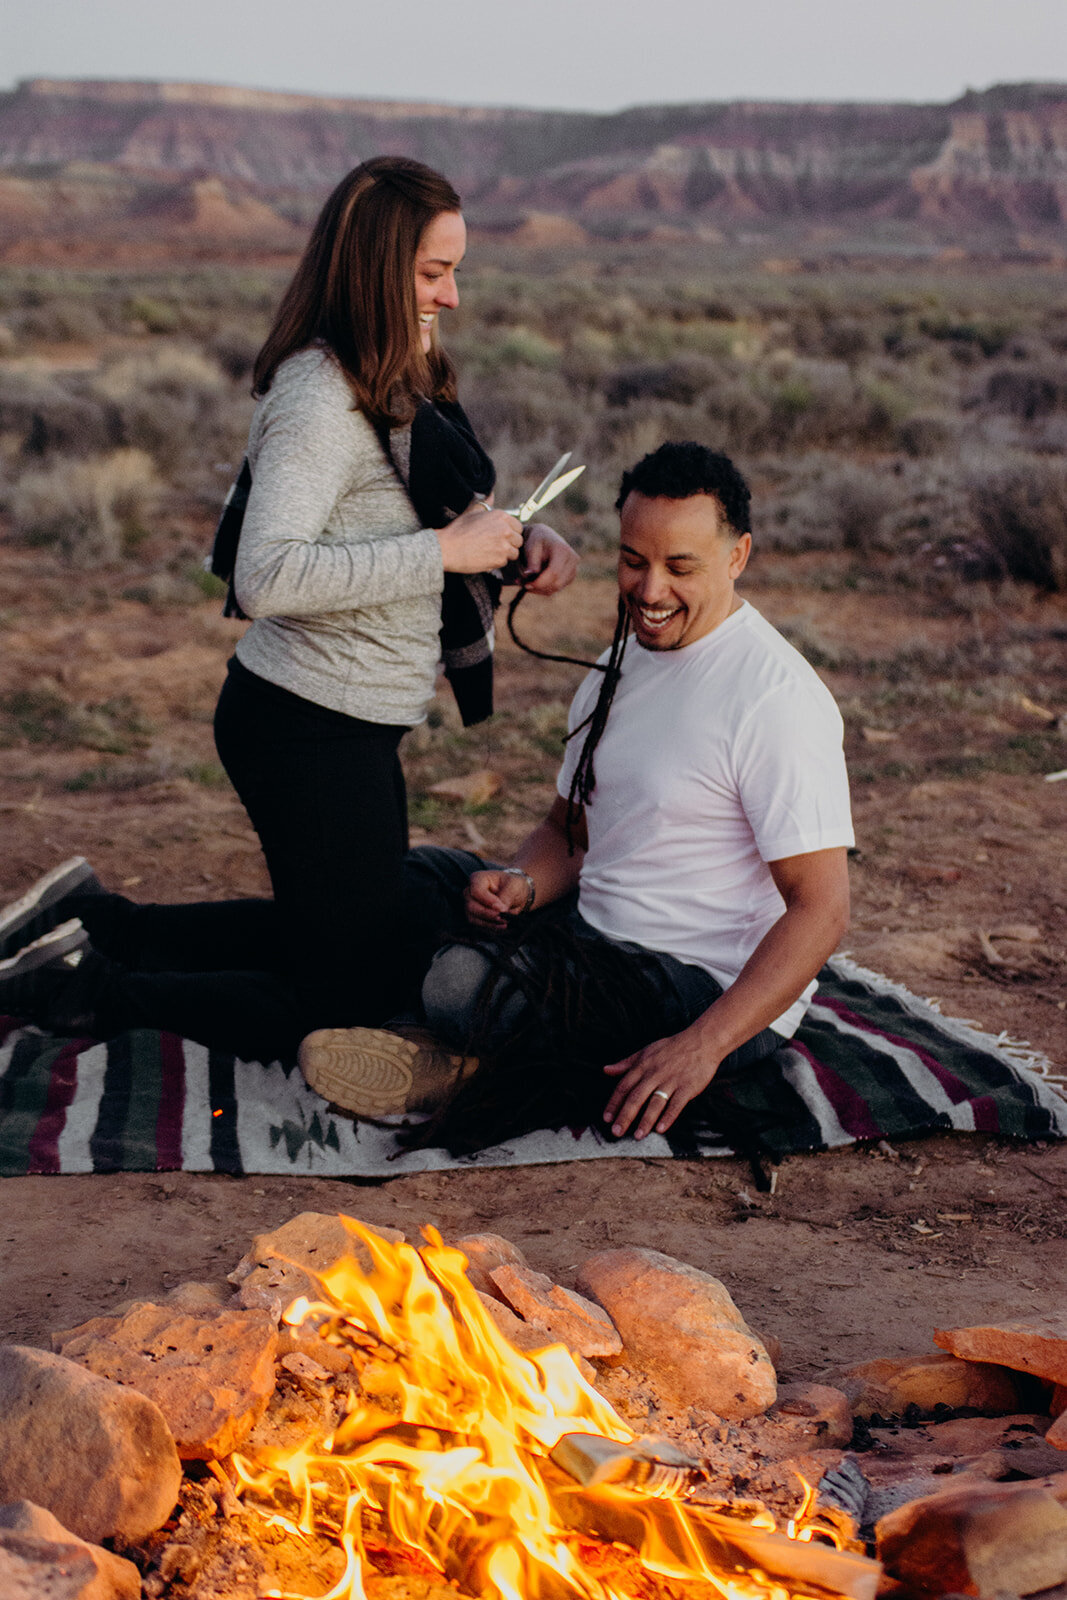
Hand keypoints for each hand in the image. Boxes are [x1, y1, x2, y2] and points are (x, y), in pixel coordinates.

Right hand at [436, 501, 523, 574]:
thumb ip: (485, 503)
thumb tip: (491, 494)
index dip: (510, 532)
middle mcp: (505, 530)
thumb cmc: (458, 530)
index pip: (518, 527)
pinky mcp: (500, 560)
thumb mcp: (471, 512)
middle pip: (518, 540)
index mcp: (501, 516)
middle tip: (494, 545)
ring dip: (505, 554)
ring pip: (514, 553)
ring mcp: (504, 545)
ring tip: (490, 552)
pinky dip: (497, 562)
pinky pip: (505, 562)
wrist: (447, 548)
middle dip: (509, 544)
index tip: (499, 536)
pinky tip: (485, 557)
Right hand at [464, 868, 532, 931]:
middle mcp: (470, 892)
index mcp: (478, 878)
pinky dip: (490, 928)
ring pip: (472, 918)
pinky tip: (501, 927)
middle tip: (503, 918)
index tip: (502, 908)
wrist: (515, 894)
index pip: (476, 891)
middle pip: (471, 906)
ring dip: (489, 923)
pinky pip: (478, 926)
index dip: (488, 901)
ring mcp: (470, 905)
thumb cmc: (513, 885)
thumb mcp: (514, 886)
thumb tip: (499, 910)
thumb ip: (506, 896)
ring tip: (504, 923)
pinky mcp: (474, 917)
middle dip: (488, 914)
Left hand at [515, 524, 579, 594]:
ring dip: (540, 590)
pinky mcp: (571, 576)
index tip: (526, 585)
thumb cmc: (536, 541)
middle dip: (539, 588)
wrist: (545, 537)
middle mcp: (572, 559)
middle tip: (524, 585)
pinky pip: (558, 588)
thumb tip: (528, 575)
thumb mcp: (531, 548)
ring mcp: (574, 568)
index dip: (540, 582)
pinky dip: (545, 589)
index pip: (554, 572)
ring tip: (527, 583)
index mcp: (563, 550)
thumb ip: (532, 562)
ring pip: (557, 588)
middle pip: (557, 583)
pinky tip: (535, 582)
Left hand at [602, 1031, 720, 1139]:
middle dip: (625, 1116)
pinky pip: (676, 1104)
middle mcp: (654, 1074)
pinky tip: (661, 1129)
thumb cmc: (671, 1048)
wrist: (701, 1041)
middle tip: (616, 1132)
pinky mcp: (687, 1087)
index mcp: (643, 1066)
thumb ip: (626, 1063)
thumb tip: (606, 1070)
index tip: (606, 1118)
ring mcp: (671, 1081)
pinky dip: (668, 1117)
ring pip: (655, 1103)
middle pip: (636, 1097)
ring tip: (638, 1136)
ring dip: (645, 1120)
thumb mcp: (646, 1051)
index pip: (624, 1086)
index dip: (614, 1103)